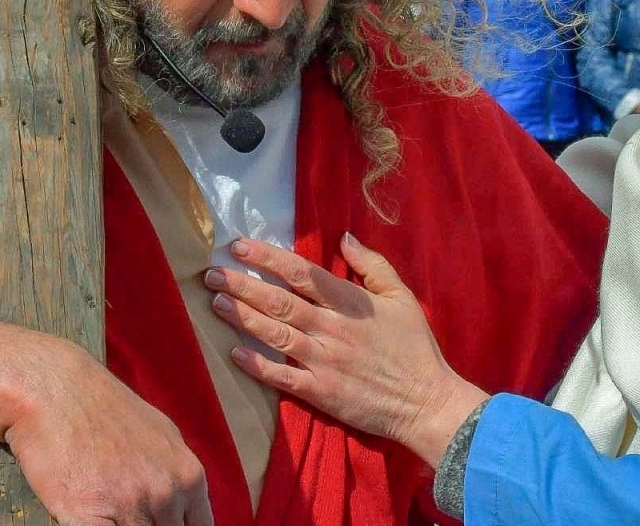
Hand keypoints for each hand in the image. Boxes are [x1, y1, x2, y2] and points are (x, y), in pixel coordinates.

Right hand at [2, 341, 211, 525]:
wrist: (57, 393)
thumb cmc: (106, 410)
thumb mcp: (163, 436)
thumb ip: (177, 477)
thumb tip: (184, 506)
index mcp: (189, 477)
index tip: (162, 522)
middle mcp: (166, 495)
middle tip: (130, 514)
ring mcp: (129, 508)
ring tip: (110, 510)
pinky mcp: (88, 519)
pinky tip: (91, 516)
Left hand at [207, 235, 487, 468]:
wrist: (426, 401)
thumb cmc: (415, 347)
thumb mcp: (402, 296)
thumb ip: (372, 266)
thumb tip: (345, 238)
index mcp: (351, 302)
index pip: (300, 273)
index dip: (267, 258)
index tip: (239, 246)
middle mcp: (332, 328)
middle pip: (279, 301)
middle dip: (242, 284)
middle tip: (213, 273)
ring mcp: (324, 361)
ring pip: (275, 334)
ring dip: (243, 317)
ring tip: (216, 302)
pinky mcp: (320, 392)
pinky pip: (281, 376)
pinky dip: (257, 365)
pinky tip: (234, 353)